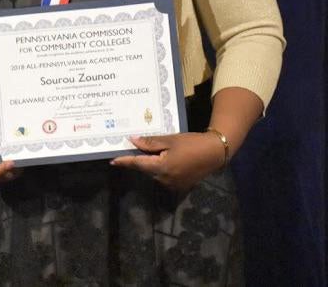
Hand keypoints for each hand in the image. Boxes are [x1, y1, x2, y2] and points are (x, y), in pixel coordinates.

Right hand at [0, 124, 17, 183]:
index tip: (8, 163)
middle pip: (0, 177)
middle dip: (11, 170)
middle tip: (20, 161)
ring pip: (8, 174)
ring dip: (17, 168)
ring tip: (24, 157)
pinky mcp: (2, 165)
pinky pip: (12, 168)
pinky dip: (18, 162)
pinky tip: (23, 153)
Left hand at [111, 132, 225, 191]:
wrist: (215, 153)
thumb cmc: (191, 143)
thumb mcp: (169, 140)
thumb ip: (149, 143)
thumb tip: (132, 141)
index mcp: (161, 167)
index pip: (138, 164)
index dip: (124, 162)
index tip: (112, 161)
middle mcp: (164, 180)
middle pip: (145, 169)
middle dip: (139, 160)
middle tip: (131, 149)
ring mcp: (172, 185)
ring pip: (154, 173)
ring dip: (150, 164)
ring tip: (150, 151)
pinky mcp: (179, 186)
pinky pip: (163, 176)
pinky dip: (160, 168)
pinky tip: (162, 158)